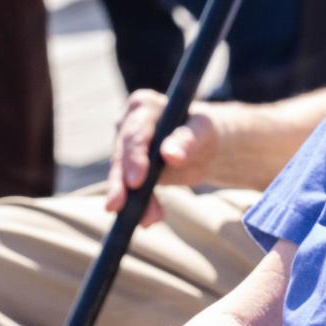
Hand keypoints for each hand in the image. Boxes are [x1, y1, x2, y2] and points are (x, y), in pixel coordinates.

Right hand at [104, 90, 220, 225]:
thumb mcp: (203, 130)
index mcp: (144, 106)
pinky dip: (141, 206)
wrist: (206, 146)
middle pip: (121, 157)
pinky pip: (131, 191)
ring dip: (131, 201)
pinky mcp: (130, 171)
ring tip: (147, 220)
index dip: (134, 157)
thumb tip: (172, 154)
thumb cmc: (204, 129)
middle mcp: (127, 126)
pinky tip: (149, 219)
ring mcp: (126, 150)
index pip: (134, 133)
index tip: (138, 180)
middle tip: (119, 205)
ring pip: (122, 178)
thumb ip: (187, 139)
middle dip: (122, 183)